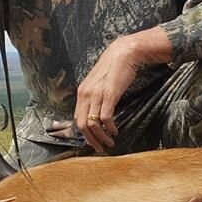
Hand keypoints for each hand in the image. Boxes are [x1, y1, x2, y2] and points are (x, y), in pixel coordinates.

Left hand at [72, 37, 142, 153]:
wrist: (124, 53)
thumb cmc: (114, 68)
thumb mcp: (98, 83)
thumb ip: (94, 96)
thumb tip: (96, 112)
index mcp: (82, 92)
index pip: (77, 119)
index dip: (84, 134)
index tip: (93, 141)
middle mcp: (85, 94)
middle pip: (82, 125)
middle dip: (91, 140)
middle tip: (100, 148)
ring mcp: (96, 94)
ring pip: (93, 124)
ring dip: (101, 137)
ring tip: (109, 142)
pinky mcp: (109, 95)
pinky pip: (105, 118)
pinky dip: (109, 128)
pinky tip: (115, 131)